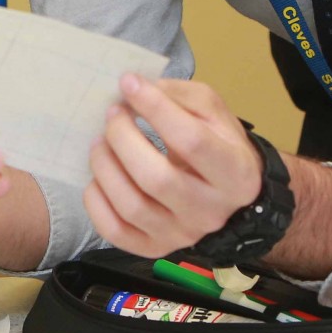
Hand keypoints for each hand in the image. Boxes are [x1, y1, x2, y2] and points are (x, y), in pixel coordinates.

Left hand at [83, 74, 260, 259]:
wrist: (229, 195)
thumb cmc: (217, 144)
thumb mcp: (211, 111)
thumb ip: (177, 95)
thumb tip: (133, 87)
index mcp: (235, 173)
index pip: (191, 140)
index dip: (155, 107)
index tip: (128, 84)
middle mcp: (211, 211)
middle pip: (157, 178)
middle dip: (123, 138)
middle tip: (112, 114)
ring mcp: (182, 234)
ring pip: (132, 206)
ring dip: (105, 166)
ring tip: (100, 142)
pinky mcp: (154, 247)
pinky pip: (114, 231)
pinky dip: (96, 201)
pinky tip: (98, 177)